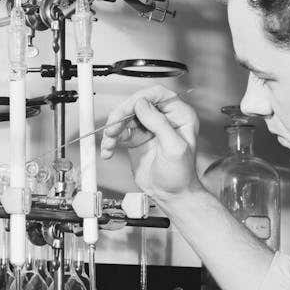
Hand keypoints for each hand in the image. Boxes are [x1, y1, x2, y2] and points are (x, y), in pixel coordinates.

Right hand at [100, 86, 200, 201]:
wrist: (171, 195)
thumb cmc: (181, 175)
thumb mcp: (174, 148)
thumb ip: (159, 124)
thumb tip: (142, 105)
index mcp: (179, 115)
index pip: (158, 94)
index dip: (141, 98)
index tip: (129, 108)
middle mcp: (163, 119)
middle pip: (137, 104)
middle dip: (122, 114)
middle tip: (114, 127)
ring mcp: (148, 128)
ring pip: (125, 117)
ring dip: (113, 128)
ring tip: (109, 141)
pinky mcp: (136, 139)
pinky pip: (119, 132)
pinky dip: (111, 140)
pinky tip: (109, 149)